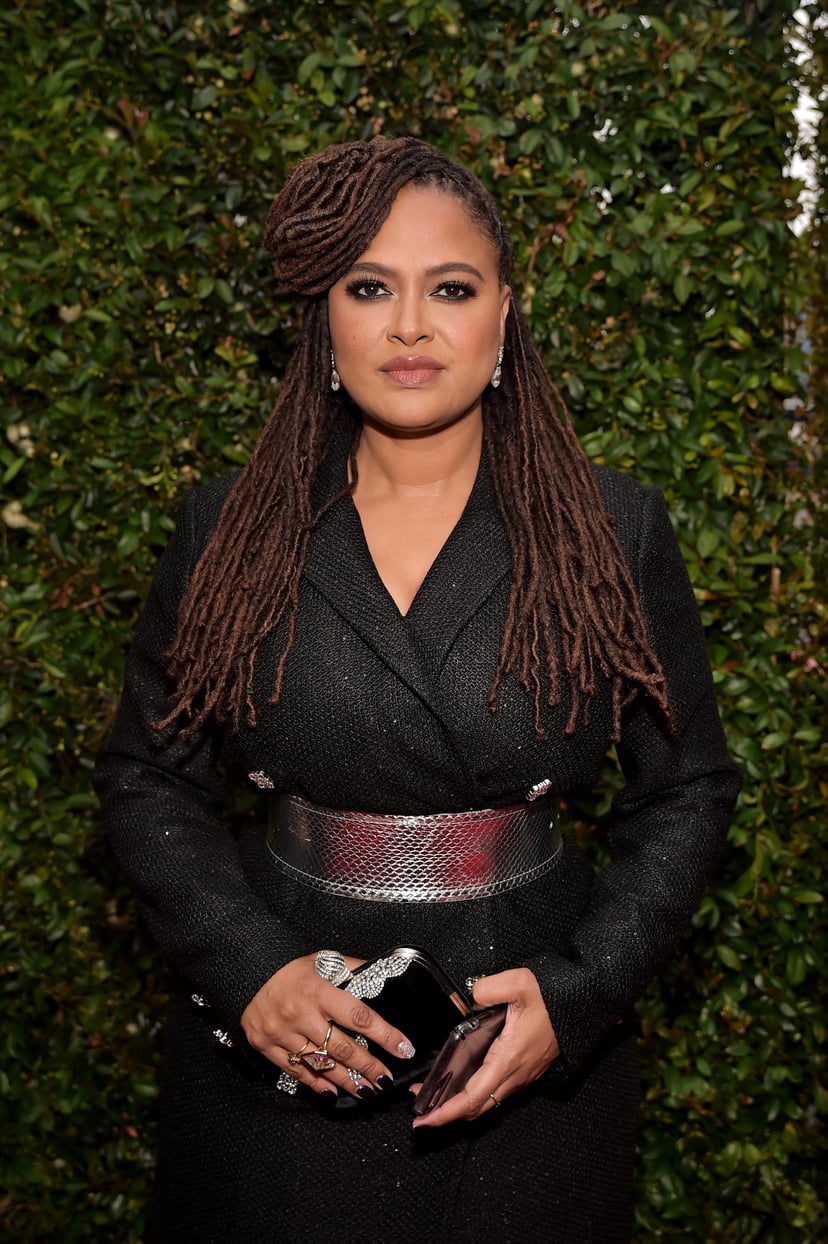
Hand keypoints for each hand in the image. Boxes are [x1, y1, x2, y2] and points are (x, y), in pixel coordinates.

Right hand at [240, 953, 415, 1100]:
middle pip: (342, 1047)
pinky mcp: (267, 1046)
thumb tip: (384, 973)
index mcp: (318, 990)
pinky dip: (316, 1084)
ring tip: (367, 1090)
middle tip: (386, 1079)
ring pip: (321, 1064)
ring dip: (347, 1080)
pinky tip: (333, 1093)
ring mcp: (282, 1032)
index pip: (359, 1016)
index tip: (403, 1048)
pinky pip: (296, 1071)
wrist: (246, 971)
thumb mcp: (323, 960)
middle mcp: (300, 1013)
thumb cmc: (291, 968)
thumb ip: (353, 970)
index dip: (385, 1035)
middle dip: (368, 1066)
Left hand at [411, 967, 558, 1128]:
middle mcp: (515, 1073)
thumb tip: (469, 998)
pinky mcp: (526, 1068)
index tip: (425, 1120)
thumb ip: (486, 988)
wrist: (584, 1002)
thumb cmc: (555, 997)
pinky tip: (462, 1078)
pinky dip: (475, 1091)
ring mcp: (522, 1074)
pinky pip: (497, 1089)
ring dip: (460, 1102)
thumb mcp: (518, 983)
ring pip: (487, 1099)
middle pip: (476, 1107)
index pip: (472, 1098)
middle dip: (446, 1112)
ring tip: (434, 1093)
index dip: (446, 1113)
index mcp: (508, 1059)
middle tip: (420, 1109)